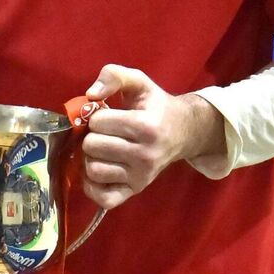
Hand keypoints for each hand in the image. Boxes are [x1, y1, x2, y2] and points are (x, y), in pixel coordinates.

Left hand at [81, 64, 225, 209]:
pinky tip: (100, 169)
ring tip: (103, 149)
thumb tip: (90, 94)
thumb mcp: (139, 82)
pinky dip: (93, 186)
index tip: (109, 115)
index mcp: (146, 126)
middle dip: (92, 136)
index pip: (98, 122)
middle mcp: (144, 155)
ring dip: (90, 158)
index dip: (97, 116)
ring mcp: (140, 176)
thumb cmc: (155, 106)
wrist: (183, 132)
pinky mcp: (134, 191)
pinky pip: (102, 198)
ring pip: (93, 170)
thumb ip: (113, 75)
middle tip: (105, 133)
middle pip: (92, 146)